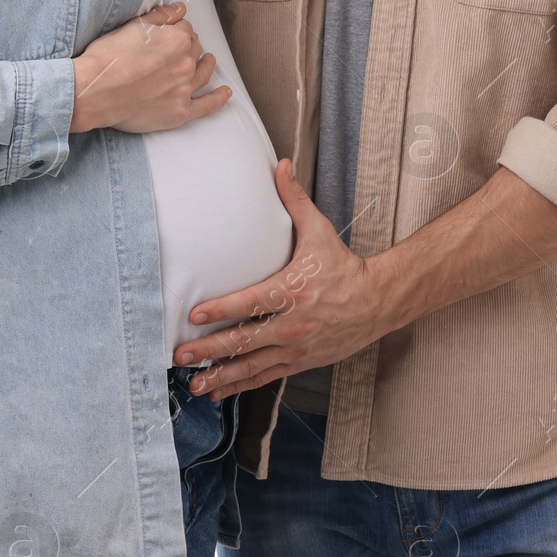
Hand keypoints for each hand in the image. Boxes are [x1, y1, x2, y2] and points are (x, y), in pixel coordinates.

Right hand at [70, 1, 231, 132]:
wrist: (95, 91)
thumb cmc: (108, 58)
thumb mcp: (133, 26)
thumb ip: (161, 16)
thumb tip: (180, 8)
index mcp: (177, 40)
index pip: (186, 30)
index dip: (177, 30)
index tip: (170, 33)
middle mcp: (186, 64)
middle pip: (195, 51)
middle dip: (189, 47)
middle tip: (178, 49)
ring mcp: (185, 89)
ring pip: (204, 73)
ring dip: (207, 65)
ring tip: (208, 62)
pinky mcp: (179, 112)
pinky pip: (207, 106)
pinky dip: (218, 99)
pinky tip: (225, 93)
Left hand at [172, 159, 396, 398]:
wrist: (377, 302)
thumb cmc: (343, 267)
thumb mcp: (319, 231)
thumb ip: (294, 200)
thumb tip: (279, 165)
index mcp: (292, 291)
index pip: (250, 303)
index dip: (221, 310)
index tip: (194, 315)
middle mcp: (291, 324)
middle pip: (244, 340)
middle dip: (209, 351)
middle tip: (179, 356)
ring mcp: (295, 347)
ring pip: (252, 366)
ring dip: (221, 377)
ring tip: (195, 386)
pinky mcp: (299, 362)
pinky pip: (265, 377)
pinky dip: (241, 385)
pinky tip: (220, 391)